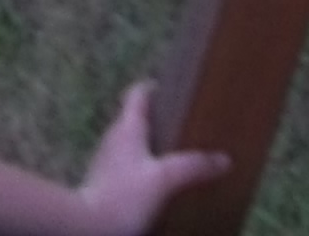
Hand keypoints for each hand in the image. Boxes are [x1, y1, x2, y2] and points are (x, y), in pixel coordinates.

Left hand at [73, 84, 229, 235]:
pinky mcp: (102, 184)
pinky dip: (142, 169)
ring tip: (174, 157)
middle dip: (157, 121)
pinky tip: (156, 184)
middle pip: (134, 119)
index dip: (153, 87)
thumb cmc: (124, 195)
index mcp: (127, 127)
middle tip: (184, 127)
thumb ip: (193, 167)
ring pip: (130, 145)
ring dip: (150, 147)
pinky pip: (126, 168)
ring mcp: (105, 162)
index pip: (137, 94)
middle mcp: (113, 138)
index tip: (172, 88)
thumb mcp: (165, 180)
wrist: (85, 228)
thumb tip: (224, 159)